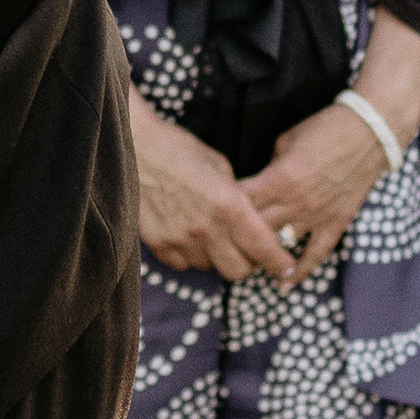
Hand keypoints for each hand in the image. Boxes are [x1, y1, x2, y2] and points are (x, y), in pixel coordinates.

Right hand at [129, 101, 298, 283]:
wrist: (133, 147)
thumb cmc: (177, 149)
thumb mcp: (219, 167)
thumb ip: (237, 196)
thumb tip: (246, 215)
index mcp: (229, 207)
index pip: (263, 248)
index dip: (279, 263)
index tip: (286, 268)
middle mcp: (207, 230)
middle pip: (238, 270)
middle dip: (246, 262)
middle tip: (245, 249)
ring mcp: (180, 240)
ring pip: (209, 267)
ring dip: (215, 256)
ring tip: (209, 232)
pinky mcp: (158, 244)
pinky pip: (182, 263)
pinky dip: (189, 254)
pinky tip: (187, 234)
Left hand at [238, 102, 388, 277]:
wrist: (370, 132)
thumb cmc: (325, 129)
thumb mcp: (285, 141)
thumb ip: (269, 167)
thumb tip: (257, 183)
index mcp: (278, 179)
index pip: (240, 203)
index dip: (223, 208)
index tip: (214, 211)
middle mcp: (295, 203)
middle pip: (254, 229)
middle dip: (235, 235)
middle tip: (221, 240)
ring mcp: (316, 216)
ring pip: (280, 246)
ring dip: (261, 254)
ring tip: (243, 262)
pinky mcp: (336, 223)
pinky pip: (316, 255)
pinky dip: (299, 272)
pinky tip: (283, 285)